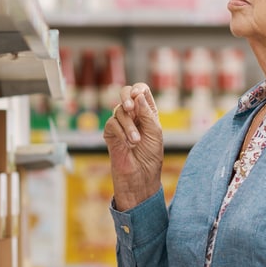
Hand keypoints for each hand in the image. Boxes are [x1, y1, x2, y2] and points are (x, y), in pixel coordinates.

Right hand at [103, 83, 163, 210]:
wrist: (140, 177)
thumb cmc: (151, 157)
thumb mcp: (155, 132)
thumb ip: (147, 113)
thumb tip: (137, 95)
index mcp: (147, 113)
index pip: (141, 92)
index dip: (139, 89)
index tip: (138, 94)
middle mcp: (133, 115)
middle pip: (125, 94)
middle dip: (127, 97)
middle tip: (130, 108)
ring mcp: (121, 124)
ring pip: (119, 111)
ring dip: (129, 126)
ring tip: (136, 141)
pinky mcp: (110, 134)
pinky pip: (112, 124)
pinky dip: (121, 132)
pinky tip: (128, 144)